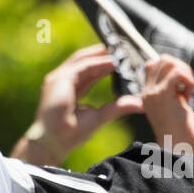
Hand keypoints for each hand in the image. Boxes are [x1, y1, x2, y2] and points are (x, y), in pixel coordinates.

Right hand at [10, 45, 143, 165]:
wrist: (54, 142)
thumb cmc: (70, 134)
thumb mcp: (100, 117)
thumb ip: (118, 107)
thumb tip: (139, 104)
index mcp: (69, 89)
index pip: (88, 72)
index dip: (103, 65)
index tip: (120, 62)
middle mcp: (62, 81)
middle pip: (84, 61)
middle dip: (102, 54)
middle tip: (121, 50)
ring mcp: (59, 78)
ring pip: (83, 59)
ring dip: (101, 54)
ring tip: (119, 51)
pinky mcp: (60, 79)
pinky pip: (82, 66)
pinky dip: (97, 62)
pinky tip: (112, 62)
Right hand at [141, 54, 193, 149]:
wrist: (176, 149)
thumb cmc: (178, 132)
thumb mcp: (172, 107)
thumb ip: (171, 91)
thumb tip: (180, 72)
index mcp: (147, 94)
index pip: (153, 64)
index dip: (171, 68)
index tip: (180, 85)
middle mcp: (147, 92)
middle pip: (163, 60)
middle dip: (181, 68)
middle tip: (186, 87)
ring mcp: (154, 93)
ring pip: (170, 63)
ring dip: (185, 74)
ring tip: (187, 92)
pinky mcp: (164, 95)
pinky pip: (178, 74)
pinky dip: (188, 81)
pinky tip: (188, 97)